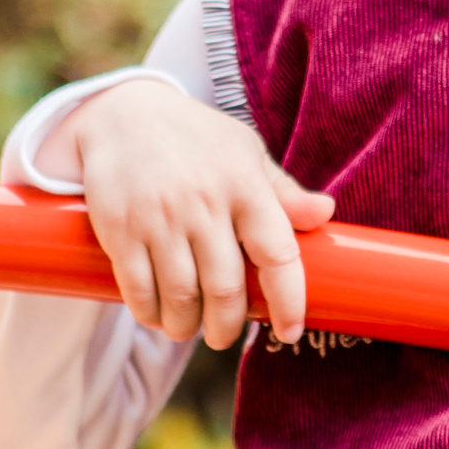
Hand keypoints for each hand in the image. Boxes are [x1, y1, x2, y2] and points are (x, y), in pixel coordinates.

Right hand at [65, 79, 334, 349]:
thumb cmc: (196, 139)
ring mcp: (161, 217)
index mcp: (245, 185)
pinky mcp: (121, 228)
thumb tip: (326, 213)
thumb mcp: (245, 152)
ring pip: (181, 297)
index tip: (289, 331)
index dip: (289, 300)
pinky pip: (139, 289)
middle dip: (226, 326)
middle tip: (223, 336)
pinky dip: (149, 314)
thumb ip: (283, 191)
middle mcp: (205, 203)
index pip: (277, 254)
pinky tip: (156, 316)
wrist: (122, 113)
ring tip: (188, 328)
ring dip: (186, 326)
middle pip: (225, 288)